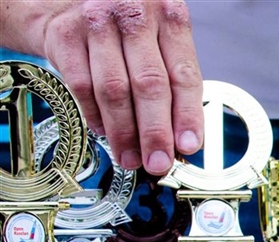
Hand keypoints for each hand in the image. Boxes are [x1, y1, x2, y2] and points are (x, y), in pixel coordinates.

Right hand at [4, 0, 203, 174]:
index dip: (187, 115)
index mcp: (170, 17)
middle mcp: (134, 14)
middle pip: (149, 84)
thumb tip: (183, 141)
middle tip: (158, 163)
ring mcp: (97, 22)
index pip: (183, 74)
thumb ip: (175, 86)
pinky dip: (96, 117)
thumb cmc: (130, 33)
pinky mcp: (65, 36)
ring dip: (124, 133)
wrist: (74, 4)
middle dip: (155, 132)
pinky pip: (82, 87)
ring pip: (114, 89)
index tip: (188, 146)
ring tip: (132, 158)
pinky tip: (106, 133)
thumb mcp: (162, 46)